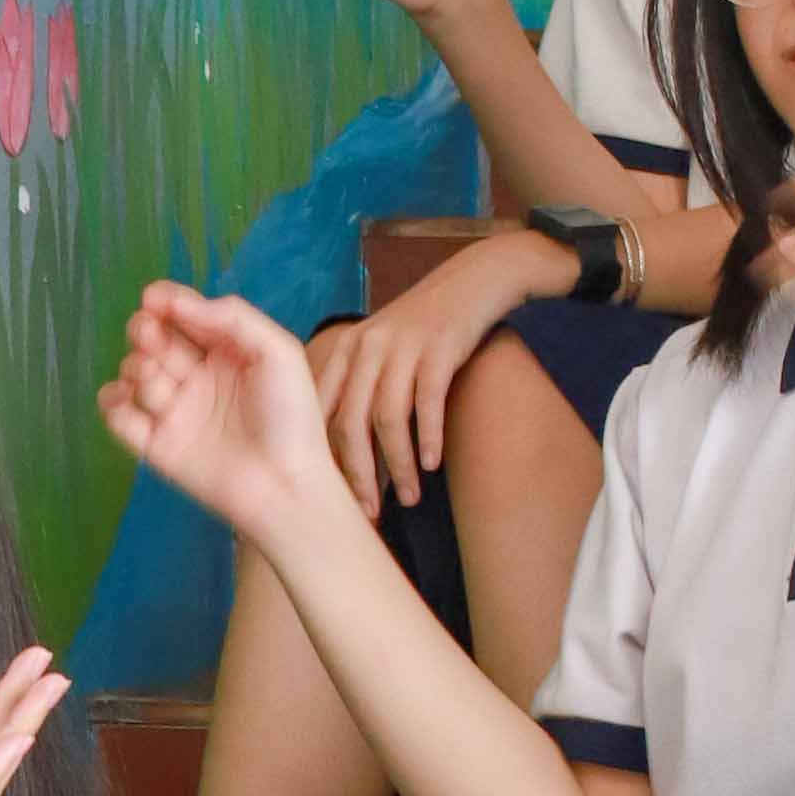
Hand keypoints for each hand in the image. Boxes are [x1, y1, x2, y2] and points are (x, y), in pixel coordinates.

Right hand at [98, 276, 349, 547]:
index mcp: (227, 351)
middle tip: (148, 335)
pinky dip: (112, 402)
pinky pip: (120, 417)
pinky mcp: (157, 445)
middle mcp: (197, 376)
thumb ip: (233, 317)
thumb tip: (178, 303)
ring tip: (153, 376)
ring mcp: (175, 411)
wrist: (284, 486)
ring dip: (136, 366)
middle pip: (156, 340)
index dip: (167, 302)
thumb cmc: (290, 417)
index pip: (187, 315)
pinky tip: (126, 396)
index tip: (153, 299)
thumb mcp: (278, 352)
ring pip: (136, 374)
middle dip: (145, 330)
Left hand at [308, 229, 559, 498]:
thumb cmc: (423, 327)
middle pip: (350, 423)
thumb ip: (356, 387)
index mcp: (345, 350)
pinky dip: (429, 437)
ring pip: (389, 419)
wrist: (472, 282)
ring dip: (398, 466)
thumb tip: (342, 451)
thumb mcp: (379, 347)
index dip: (325, 461)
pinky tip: (433, 464)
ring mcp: (402, 347)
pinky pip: (428, 401)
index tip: (333, 499)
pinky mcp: (438, 348)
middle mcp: (366, 347)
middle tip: (369, 513)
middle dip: (358, 476)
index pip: (322, 414)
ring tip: (408, 499)